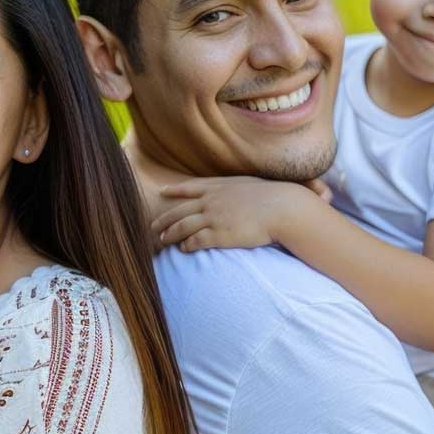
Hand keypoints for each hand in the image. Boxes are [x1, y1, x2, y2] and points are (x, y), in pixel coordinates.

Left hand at [152, 176, 319, 252]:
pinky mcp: (219, 235)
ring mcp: (214, 218)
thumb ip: (236, 187)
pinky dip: (187, 245)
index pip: (190, 187)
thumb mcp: (248, 184)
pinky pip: (196, 241)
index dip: (174, 191)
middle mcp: (211, 201)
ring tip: (162, 240)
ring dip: (170, 234)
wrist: (281, 208)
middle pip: (180, 210)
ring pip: (183, 227)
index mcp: (218, 187)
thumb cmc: (271, 197)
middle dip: (164, 218)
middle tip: (153, 226)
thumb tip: (235, 189)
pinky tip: (183, 249)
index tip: (162, 192)